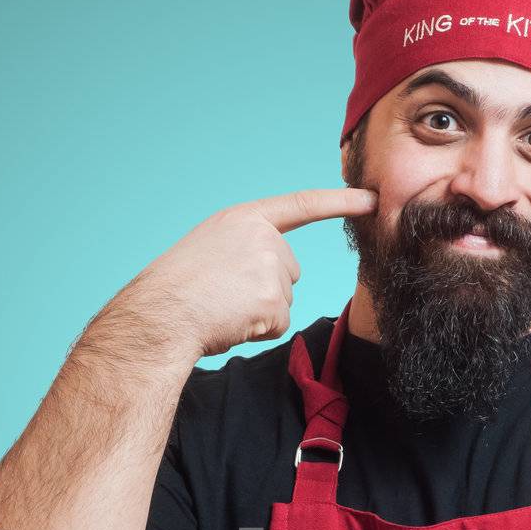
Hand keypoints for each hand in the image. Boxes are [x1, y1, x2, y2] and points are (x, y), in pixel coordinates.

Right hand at [129, 186, 377, 358]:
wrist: (159, 315)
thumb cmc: (174, 289)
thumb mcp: (209, 249)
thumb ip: (243, 250)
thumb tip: (268, 281)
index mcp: (244, 219)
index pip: (302, 205)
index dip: (340, 202)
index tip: (372, 199)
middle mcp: (263, 237)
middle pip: (290, 271)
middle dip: (265, 289)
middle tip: (223, 294)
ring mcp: (271, 266)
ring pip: (284, 299)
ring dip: (258, 311)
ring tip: (222, 307)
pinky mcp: (274, 300)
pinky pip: (279, 323)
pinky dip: (257, 331)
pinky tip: (231, 321)